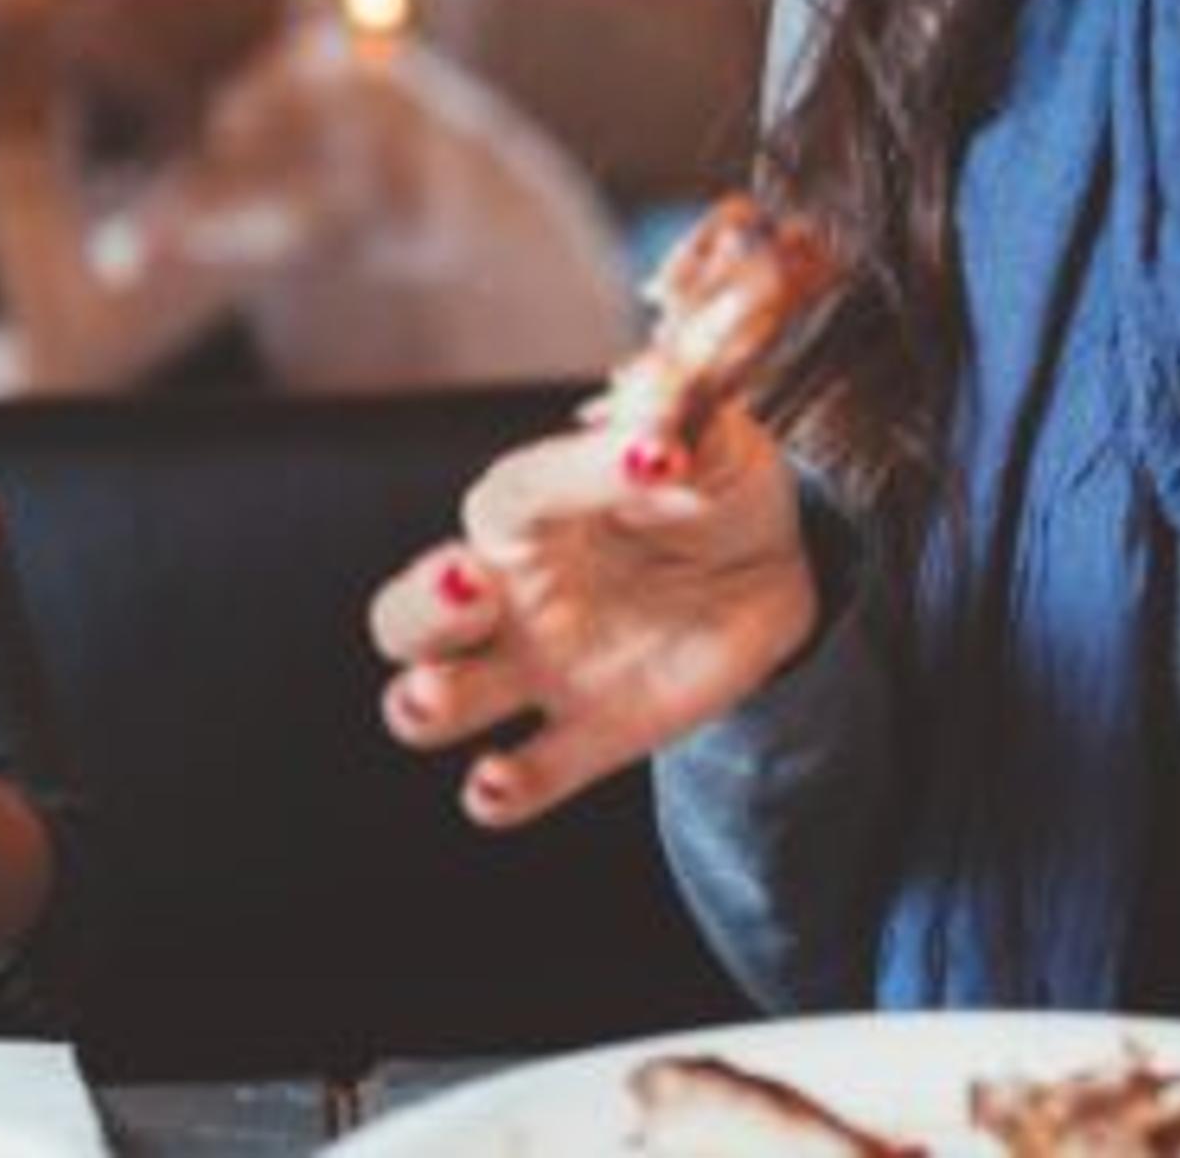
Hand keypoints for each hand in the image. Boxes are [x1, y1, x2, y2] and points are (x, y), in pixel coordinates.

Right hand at [368, 411, 815, 827]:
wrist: (773, 567)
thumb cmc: (712, 485)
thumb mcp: (714, 437)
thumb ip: (679, 408)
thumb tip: (657, 391)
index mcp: (532, 506)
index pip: (522, 489)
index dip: (578, 472)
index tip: (660, 454)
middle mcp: (507, 591)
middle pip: (407, 612)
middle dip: (422, 604)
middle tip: (472, 585)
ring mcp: (537, 669)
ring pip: (432, 696)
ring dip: (423, 701)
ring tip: (435, 695)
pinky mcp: (588, 734)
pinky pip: (522, 778)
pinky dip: (499, 789)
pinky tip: (497, 781)